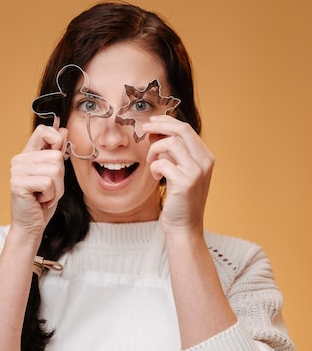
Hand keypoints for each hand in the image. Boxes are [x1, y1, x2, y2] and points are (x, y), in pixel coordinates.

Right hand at [9, 125, 67, 238]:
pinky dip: (50, 195)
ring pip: (55, 170)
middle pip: (56, 156)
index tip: (58, 158)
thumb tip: (63, 129)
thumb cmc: (42, 202)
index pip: (43, 131)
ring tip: (44, 195)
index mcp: (27, 154)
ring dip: (56, 189)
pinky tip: (40, 200)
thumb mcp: (54, 175)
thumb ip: (57, 153)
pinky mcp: (18, 183)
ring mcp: (17, 171)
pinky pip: (48, 183)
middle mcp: (19, 160)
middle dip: (60, 178)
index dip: (57, 141)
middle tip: (48, 189)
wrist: (30, 225)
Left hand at [143, 116, 214, 234]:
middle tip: (144, 128)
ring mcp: (197, 172)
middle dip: (160, 125)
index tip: (151, 123)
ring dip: (154, 150)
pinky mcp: (185, 182)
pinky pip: (162, 162)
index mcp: (206, 157)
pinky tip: (156, 175)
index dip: (167, 123)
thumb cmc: (180, 201)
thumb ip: (173, 154)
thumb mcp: (180, 172)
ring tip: (151, 162)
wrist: (184, 227)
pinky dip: (154, 167)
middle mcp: (205, 162)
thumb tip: (156, 132)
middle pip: (181, 130)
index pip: (186, 129)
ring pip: (171, 143)